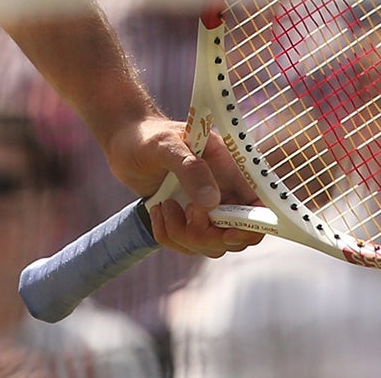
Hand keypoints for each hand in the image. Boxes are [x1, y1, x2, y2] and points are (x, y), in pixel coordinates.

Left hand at [100, 113, 261, 257]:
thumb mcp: (166, 145)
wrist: (124, 140)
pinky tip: (156, 211)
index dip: (252, 227)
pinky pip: (186, 245)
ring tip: (164, 206)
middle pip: (234, 236)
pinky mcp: (185, 220)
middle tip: (185, 212)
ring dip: (183, 234)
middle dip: (208, 234)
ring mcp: (204, 209)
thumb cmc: (147, 136)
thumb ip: (190, 168)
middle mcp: (222, 192)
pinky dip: (168, 235)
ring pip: (210, 245)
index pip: (257, 206)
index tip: (228, 233)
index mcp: (229, 170)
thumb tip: (211, 203)